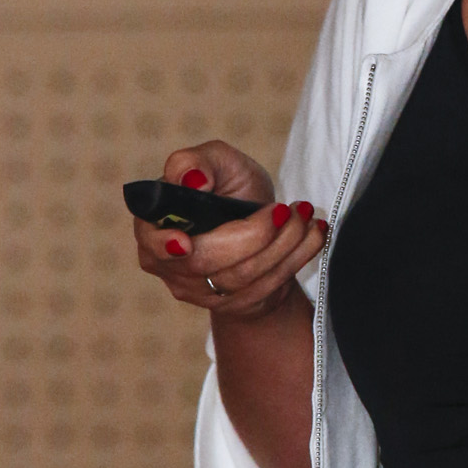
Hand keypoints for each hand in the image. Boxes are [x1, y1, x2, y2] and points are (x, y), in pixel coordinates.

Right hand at [132, 138, 327, 319]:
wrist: (261, 225)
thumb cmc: (229, 188)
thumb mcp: (217, 161)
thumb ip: (195, 161)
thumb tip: (192, 179)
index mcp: (153, 227)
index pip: (152, 245)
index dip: (165, 247)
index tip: (186, 243)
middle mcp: (170, 266)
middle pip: (206, 263)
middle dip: (254, 235)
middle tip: (287, 209)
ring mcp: (199, 291)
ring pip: (242, 277)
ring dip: (283, 244)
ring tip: (305, 214)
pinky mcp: (233, 306)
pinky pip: (267, 288)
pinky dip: (297, 257)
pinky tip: (314, 234)